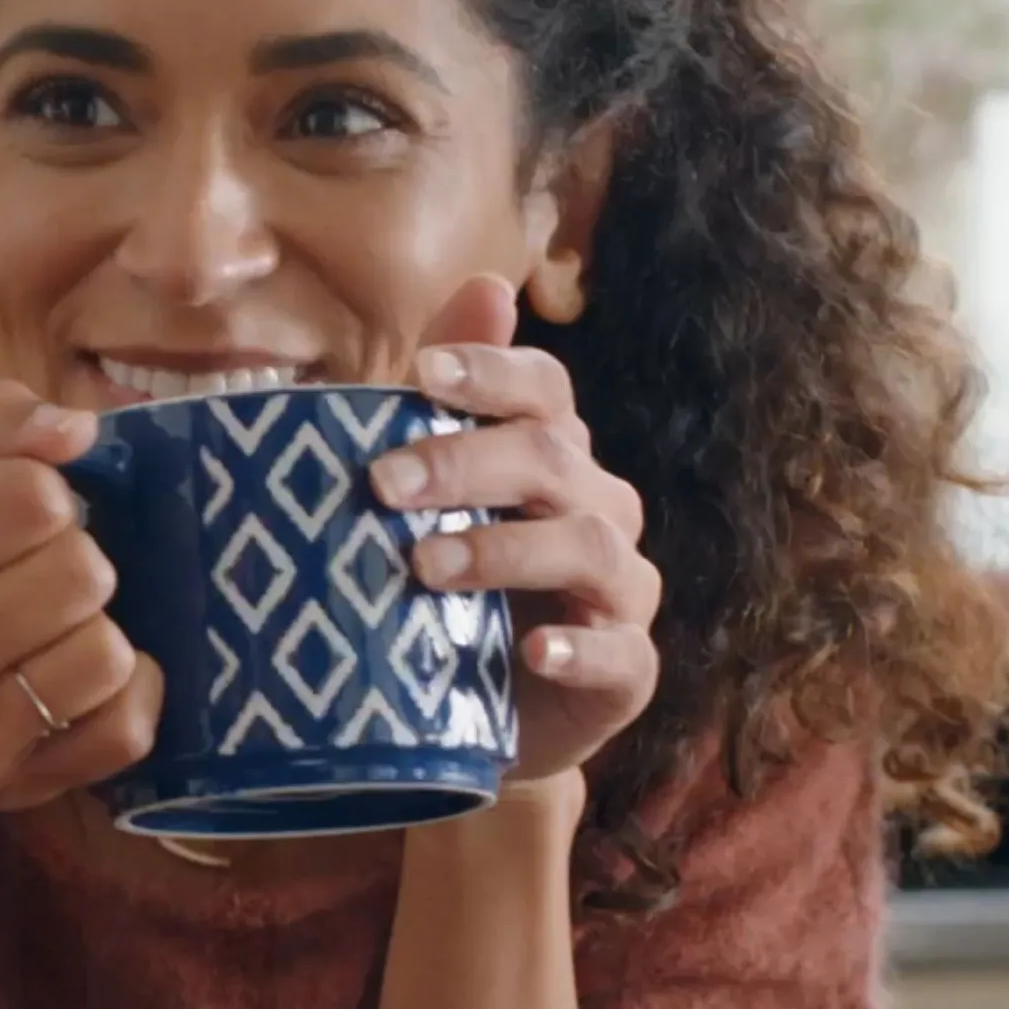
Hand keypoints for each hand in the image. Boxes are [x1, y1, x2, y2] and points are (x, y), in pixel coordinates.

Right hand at [0, 378, 163, 811]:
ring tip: (51, 627)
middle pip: (77, 573)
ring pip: (106, 654)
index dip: (40, 490)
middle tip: (33, 573)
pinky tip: (83, 678)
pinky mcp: (14, 787)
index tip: (15, 512)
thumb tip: (77, 427)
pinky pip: (126, 730)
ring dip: (93, 627)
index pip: (24, 498)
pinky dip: (125, 694)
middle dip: (71, 557)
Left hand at [369, 277, 661, 784]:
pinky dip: (579, 648)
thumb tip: (483, 286)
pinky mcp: (626, 672)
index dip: (490, 373)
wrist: (472, 722)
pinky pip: (619, 652)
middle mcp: (599, 511)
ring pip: (587, 545)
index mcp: (552, 457)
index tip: (420, 374)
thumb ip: (440, 407)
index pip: (542, 390)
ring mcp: (620, 592)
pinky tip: (531, 650)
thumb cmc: (445, 596)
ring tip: (422, 566)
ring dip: (503, 550)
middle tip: (382, 484)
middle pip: (553, 459)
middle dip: (467, 463)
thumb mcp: (424, 507)